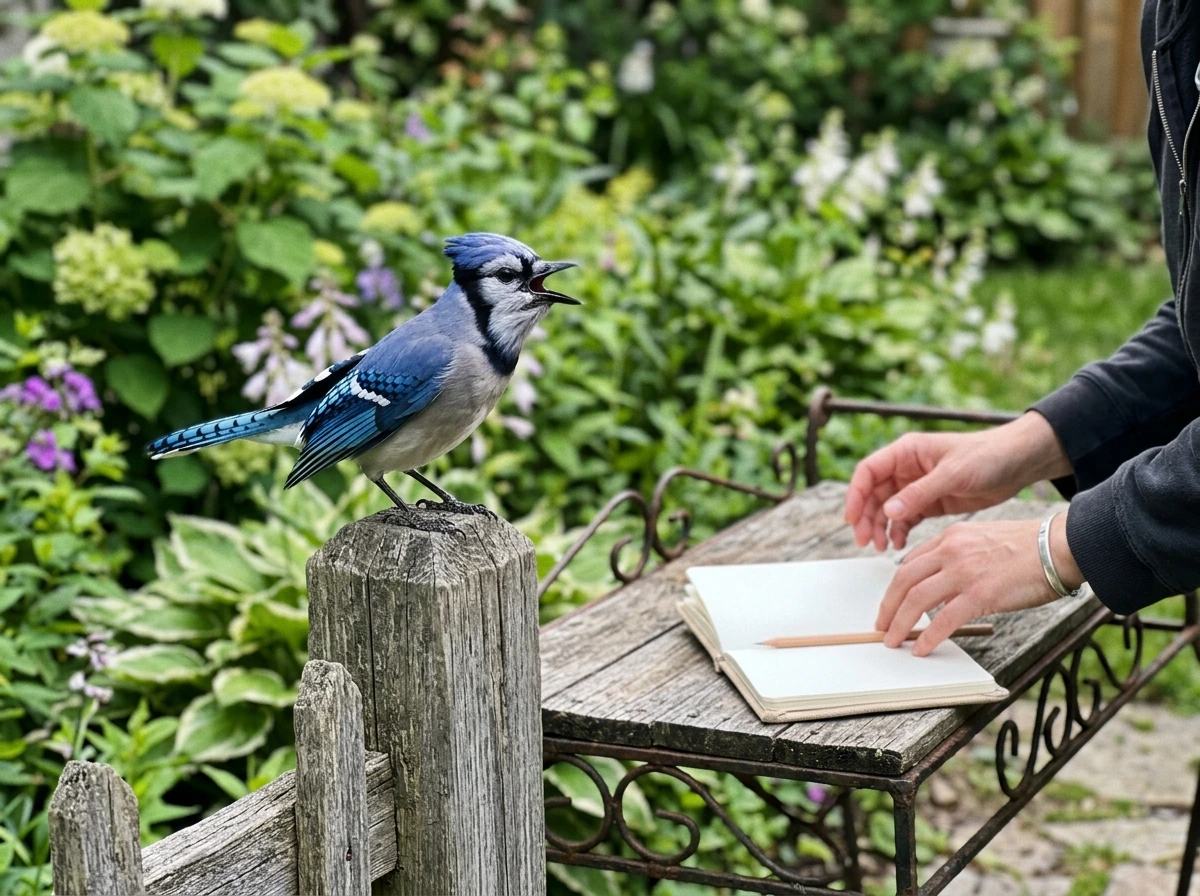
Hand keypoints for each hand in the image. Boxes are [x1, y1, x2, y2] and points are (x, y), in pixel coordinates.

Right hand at [845, 412, 1072, 550]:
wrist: (1019, 463)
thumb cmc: (988, 456)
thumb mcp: (953, 474)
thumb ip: (919, 493)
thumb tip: (887, 511)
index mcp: (906, 452)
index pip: (868, 472)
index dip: (855, 495)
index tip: (852, 518)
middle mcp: (907, 469)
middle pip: (873, 494)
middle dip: (865, 517)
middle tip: (864, 541)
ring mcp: (917, 487)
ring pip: (886, 509)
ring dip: (880, 527)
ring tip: (880, 547)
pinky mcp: (931, 502)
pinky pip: (905, 519)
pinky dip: (899, 532)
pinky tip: (899, 545)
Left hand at [874, 513, 1083, 655]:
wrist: (1060, 546)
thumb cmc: (1029, 548)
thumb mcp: (983, 540)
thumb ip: (958, 557)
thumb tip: (943, 587)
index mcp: (950, 537)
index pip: (910, 562)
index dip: (896, 587)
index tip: (891, 603)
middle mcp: (951, 550)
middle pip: (903, 580)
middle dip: (888, 606)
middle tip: (881, 625)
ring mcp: (963, 572)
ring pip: (916, 599)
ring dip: (899, 624)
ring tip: (891, 640)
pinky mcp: (980, 593)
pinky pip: (943, 619)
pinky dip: (928, 637)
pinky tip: (921, 649)